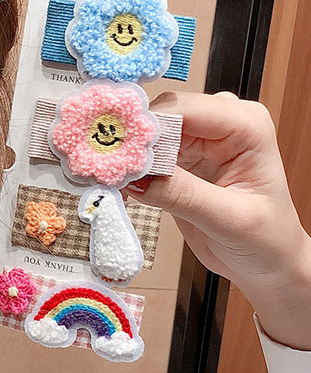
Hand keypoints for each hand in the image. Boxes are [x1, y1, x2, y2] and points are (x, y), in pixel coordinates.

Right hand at [125, 91, 310, 349]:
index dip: (148, 127)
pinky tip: (118, 181)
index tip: (117, 152)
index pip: (185, 109)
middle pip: (161, 114)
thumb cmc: (265, 240)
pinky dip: (130, 165)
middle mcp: (222, 121)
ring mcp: (199, 136)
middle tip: (106, 166)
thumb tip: (137, 176)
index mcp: (246, 125)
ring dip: (127, 151)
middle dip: (133, 138)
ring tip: (107, 174)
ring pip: (148, 129)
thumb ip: (184, 194)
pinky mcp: (180, 154)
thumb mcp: (228, 220)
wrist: (266, 263)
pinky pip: (145, 150)